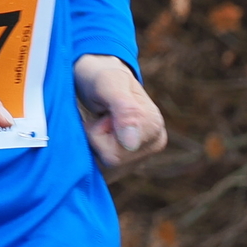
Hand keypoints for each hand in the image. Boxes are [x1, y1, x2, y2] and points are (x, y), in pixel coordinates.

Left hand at [74, 54, 165, 178]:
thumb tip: (132, 143)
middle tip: (98, 117)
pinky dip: (92, 154)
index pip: (114, 155)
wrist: (96, 75)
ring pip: (105, 170)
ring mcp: (142, 155)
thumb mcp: (107, 83)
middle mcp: (153, 145)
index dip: (97, 133)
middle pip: (110, 165)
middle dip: (95, 140)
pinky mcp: (127, 163)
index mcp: (154, 128)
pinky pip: (103, 172)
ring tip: (97, 123)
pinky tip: (96, 137)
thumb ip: (124, 110)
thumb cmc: (100, 75)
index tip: (102, 113)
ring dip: (92, 146)